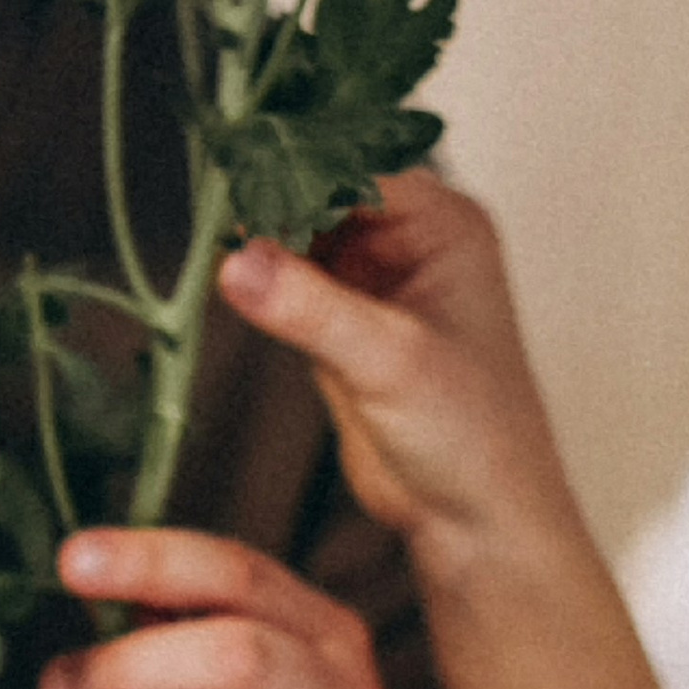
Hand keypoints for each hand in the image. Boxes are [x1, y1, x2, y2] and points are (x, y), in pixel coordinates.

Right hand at [217, 172, 576, 555]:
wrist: (476, 519)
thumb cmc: (473, 436)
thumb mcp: (391, 361)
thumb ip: (312, 309)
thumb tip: (237, 261)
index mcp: (446, 225)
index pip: (356, 169)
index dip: (295, 171)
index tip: (236, 182)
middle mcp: (411, 241)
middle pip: (321, 192)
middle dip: (270, 199)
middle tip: (213, 210)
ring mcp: (374, 281)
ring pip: (298, 234)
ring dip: (258, 237)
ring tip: (212, 239)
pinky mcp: (342, 323)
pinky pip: (287, 281)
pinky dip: (258, 278)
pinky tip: (225, 277)